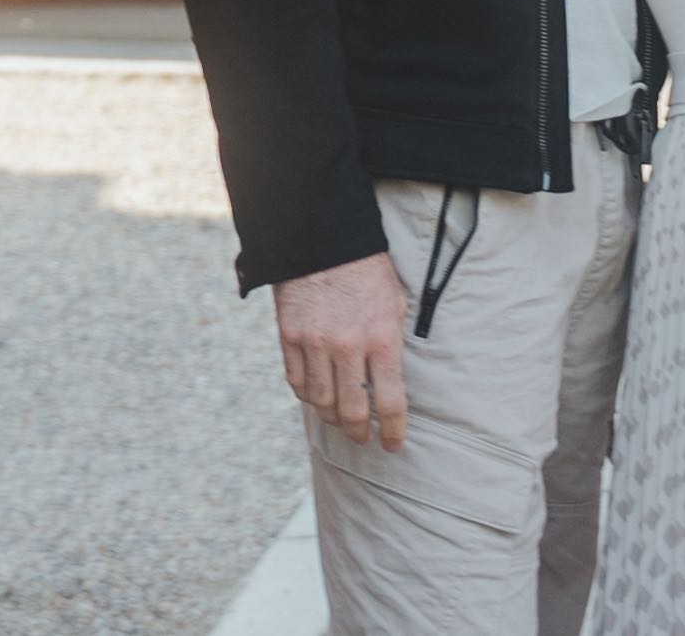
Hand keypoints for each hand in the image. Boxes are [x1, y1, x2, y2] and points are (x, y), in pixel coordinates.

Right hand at [274, 250, 409, 451]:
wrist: (325, 239)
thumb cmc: (367, 271)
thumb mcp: (394, 304)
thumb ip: (392, 344)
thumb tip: (390, 383)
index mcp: (382, 338)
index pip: (390, 402)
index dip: (393, 431)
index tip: (393, 444)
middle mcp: (349, 346)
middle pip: (353, 411)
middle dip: (360, 432)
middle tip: (363, 438)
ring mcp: (316, 343)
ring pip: (321, 402)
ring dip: (332, 418)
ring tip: (340, 421)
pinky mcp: (290, 336)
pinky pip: (297, 382)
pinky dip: (307, 396)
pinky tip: (316, 397)